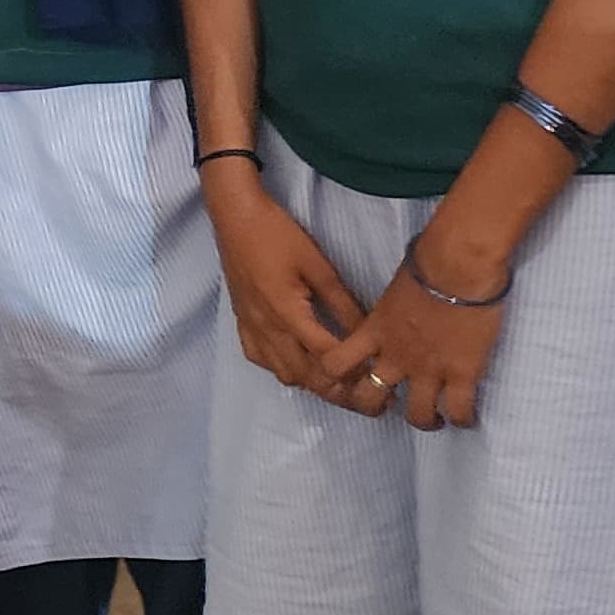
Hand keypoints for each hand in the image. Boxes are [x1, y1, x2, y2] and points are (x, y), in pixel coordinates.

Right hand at [208, 188, 368, 400]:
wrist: (235, 216)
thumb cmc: (278, 235)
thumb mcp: (320, 267)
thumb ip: (344, 304)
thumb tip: (369, 333)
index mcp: (288, 313)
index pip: (327, 358)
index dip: (356, 374)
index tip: (380, 385)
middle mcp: (267, 328)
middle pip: (305, 376)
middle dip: (338, 392)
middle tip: (366, 399)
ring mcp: (251, 327)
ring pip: (282, 374)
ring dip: (311, 383)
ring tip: (337, 382)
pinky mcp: (241, 321)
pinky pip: (260, 359)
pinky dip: (282, 369)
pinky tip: (296, 361)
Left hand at [317, 233, 509, 429]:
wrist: (458, 266)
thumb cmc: (426, 264)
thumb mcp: (392, 290)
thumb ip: (387, 311)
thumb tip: (393, 310)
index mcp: (374, 331)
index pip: (336, 364)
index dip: (338, 378)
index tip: (352, 378)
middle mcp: (395, 356)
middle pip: (368, 398)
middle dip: (374, 407)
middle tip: (389, 405)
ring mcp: (428, 368)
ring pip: (417, 415)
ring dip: (424, 421)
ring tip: (434, 419)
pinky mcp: (462, 373)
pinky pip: (459, 410)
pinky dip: (462, 419)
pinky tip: (465, 418)